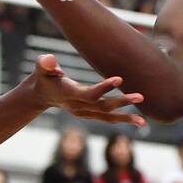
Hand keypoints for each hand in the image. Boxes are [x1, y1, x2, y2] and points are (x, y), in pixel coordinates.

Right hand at [26, 54, 145, 126]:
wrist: (40, 95)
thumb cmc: (43, 76)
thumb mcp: (40, 68)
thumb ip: (44, 64)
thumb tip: (50, 61)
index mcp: (69, 94)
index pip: (89, 94)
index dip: (103, 88)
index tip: (119, 78)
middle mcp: (78, 106)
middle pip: (103, 106)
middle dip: (122, 102)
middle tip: (141, 96)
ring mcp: (84, 113)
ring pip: (107, 117)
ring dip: (126, 118)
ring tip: (143, 122)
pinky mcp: (89, 114)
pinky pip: (107, 118)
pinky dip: (122, 119)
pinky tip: (138, 120)